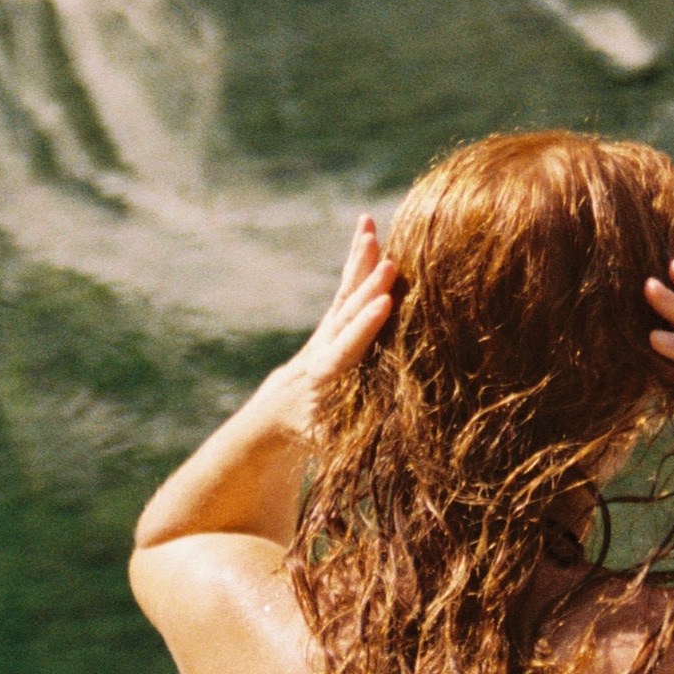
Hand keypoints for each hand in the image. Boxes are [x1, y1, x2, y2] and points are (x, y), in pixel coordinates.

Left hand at [267, 216, 397, 438]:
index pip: (346, 350)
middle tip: (387, 262)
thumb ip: (356, 440)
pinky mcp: (333, 319)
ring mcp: (327, 330)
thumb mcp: (329, 446)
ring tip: (370, 232)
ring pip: (345, 293)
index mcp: (324, 381)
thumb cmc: (311, 438)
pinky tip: (368, 226)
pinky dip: (358, 258)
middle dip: (366, 289)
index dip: (364, 327)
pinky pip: (347, 285)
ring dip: (359, 264)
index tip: (384, 304)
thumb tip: (400, 443)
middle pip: (345, 316)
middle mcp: (323, 348)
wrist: (274, 417)